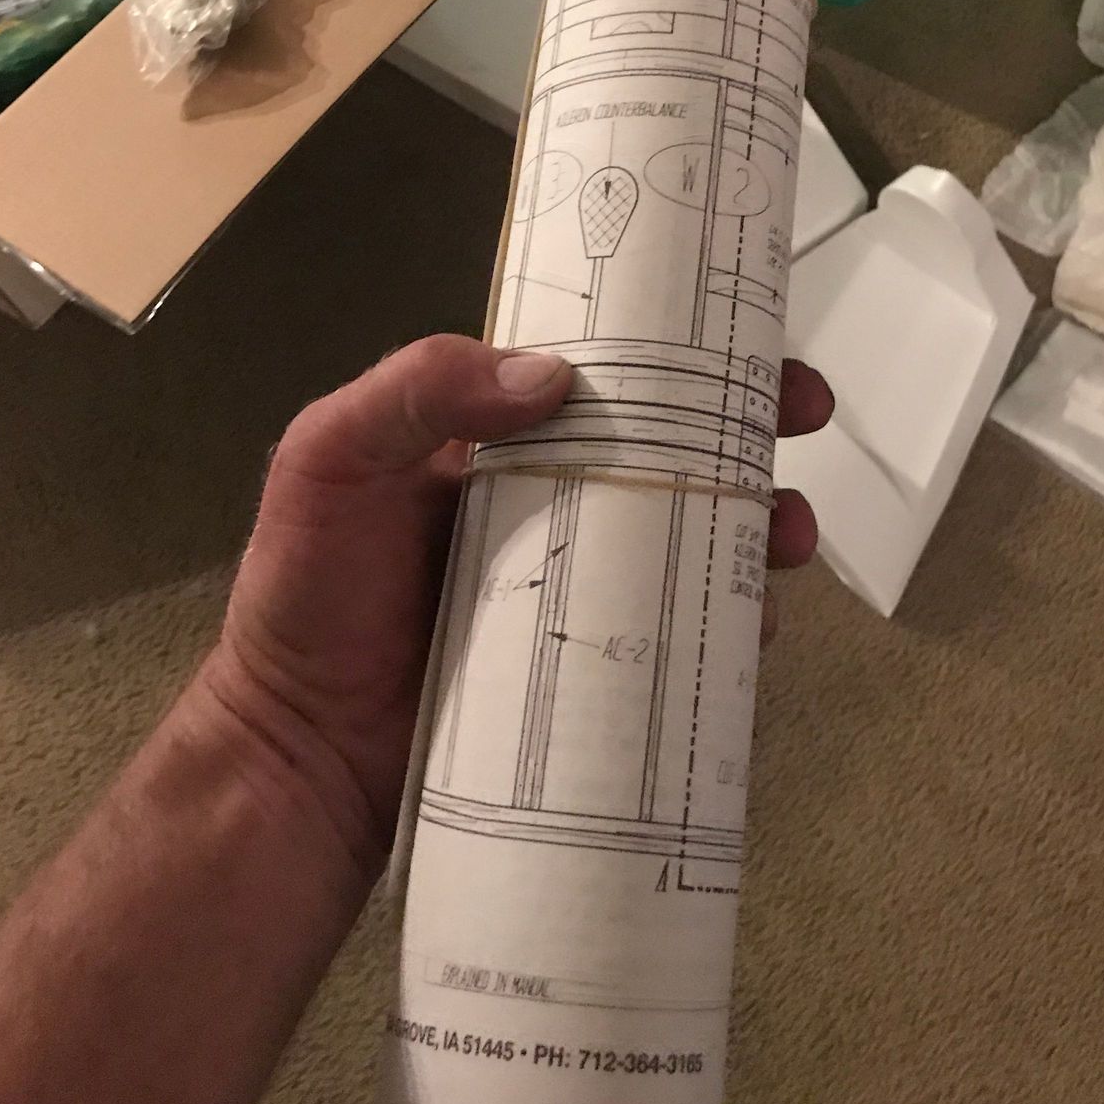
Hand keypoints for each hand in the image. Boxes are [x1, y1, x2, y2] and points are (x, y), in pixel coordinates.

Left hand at [202, 336, 830, 877]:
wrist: (298, 764)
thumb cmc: (307, 598)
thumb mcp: (329, 461)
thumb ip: (415, 392)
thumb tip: (552, 374)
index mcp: (494, 438)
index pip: (602, 371)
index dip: (680, 348)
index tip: (748, 339)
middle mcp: (549, 499)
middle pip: (673, 444)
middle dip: (752, 423)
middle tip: (806, 415)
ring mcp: (579, 587)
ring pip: (694, 535)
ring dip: (758, 521)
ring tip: (789, 535)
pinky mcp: (596, 668)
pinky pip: (684, 633)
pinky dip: (733, 622)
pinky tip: (754, 624)